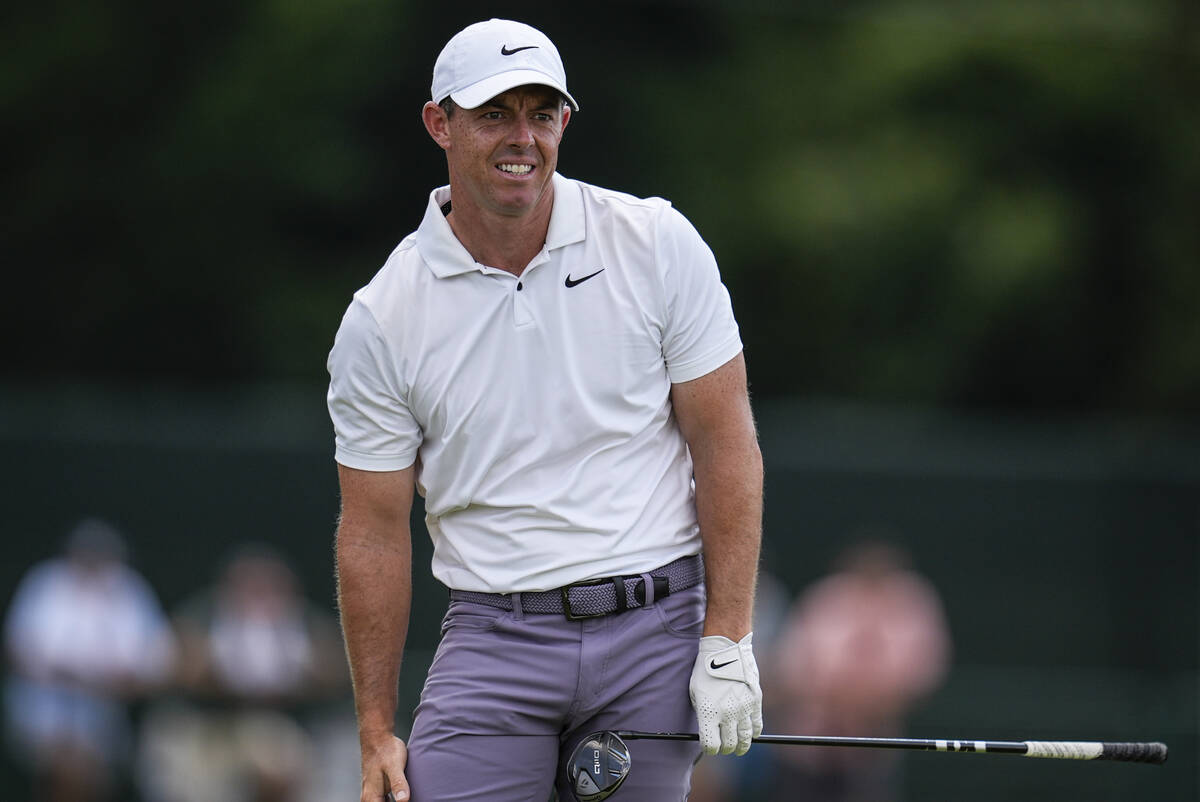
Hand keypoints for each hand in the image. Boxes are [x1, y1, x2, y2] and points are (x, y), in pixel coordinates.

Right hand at [359, 732, 408, 801]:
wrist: (377, 737)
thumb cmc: (386, 749)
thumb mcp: (395, 766)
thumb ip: (398, 783)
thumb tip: (404, 801)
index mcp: (372, 796)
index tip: (405, 801)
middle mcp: (369, 797)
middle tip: (406, 797)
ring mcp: (372, 793)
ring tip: (404, 797)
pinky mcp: (376, 788)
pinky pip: (382, 801)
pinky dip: (391, 801)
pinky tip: (401, 798)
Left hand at [688, 632, 762, 755]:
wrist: (725, 650)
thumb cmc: (706, 670)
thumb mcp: (695, 692)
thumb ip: (702, 713)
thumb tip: (708, 729)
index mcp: (708, 712)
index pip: (711, 745)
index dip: (710, 749)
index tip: (710, 747)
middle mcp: (727, 713)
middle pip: (729, 744)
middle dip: (725, 749)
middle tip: (724, 748)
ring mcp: (743, 708)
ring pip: (745, 738)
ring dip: (741, 746)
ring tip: (739, 748)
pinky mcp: (755, 701)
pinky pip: (757, 725)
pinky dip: (754, 733)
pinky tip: (750, 734)